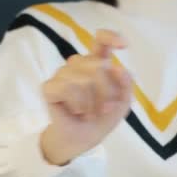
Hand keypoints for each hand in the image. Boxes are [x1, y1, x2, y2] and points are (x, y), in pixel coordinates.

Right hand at [40, 30, 132, 164]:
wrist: (84, 138)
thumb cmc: (102, 117)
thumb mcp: (123, 102)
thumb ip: (126, 84)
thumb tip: (119, 68)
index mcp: (98, 63)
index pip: (101, 41)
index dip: (111, 37)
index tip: (124, 45)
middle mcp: (79, 64)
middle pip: (99, 66)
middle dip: (108, 92)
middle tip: (106, 109)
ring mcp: (63, 74)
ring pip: (84, 79)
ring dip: (93, 103)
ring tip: (91, 113)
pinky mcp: (50, 87)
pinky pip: (68, 88)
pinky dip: (79, 104)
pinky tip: (78, 112)